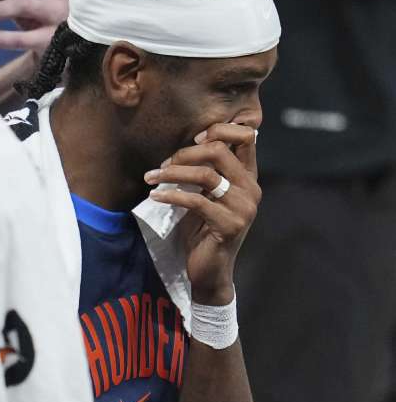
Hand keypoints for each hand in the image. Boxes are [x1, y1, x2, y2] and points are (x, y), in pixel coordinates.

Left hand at [145, 123, 261, 304]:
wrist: (209, 270)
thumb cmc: (202, 230)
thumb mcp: (204, 195)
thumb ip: (204, 172)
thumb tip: (183, 146)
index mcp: (248, 177)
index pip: (247, 136)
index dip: (219, 130)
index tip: (192, 139)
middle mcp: (251, 188)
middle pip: (220, 150)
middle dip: (184, 153)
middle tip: (162, 164)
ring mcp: (243, 207)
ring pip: (206, 174)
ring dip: (173, 172)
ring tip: (151, 178)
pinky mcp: (230, 224)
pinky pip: (196, 200)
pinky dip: (171, 195)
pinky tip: (155, 195)